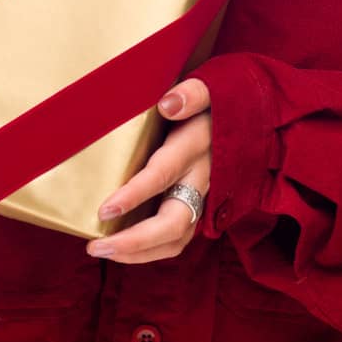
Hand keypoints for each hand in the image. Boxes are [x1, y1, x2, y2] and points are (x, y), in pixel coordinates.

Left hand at [87, 77, 211, 263]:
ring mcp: (203, 197)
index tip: (104, 210)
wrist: (246, 120)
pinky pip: (176, 238)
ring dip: (139, 252)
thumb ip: (192, 94)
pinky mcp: (198, 207)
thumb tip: (168, 104)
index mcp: (197, 147)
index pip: (163, 175)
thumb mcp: (209, 90)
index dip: (134, 195)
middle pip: (173, 223)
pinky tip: (122, 248)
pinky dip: (149, 249)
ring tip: (102, 250)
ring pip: (176, 238)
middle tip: (95, 246)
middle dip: (133, 241)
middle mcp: (202, 178)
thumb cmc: (216, 103)